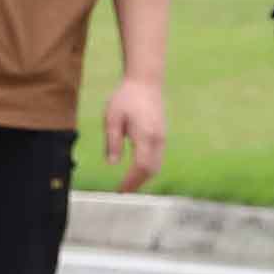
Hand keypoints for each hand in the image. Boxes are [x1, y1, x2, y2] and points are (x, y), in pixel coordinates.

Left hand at [102, 72, 167, 193]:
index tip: (120, 190)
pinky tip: (136, 170)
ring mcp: (162, 138)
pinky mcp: (162, 136)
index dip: (131, 181)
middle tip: (122, 191)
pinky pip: (157, 158)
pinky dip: (147, 168)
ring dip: (143, 177)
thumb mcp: (112, 118)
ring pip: (156, 165)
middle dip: (138, 183)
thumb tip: (112, 163)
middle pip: (151, 170)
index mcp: (145, 135)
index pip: (141, 166)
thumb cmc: (125, 98)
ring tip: (128, 184)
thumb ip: (112, 141)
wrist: (146, 83)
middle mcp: (157, 139)